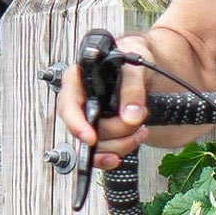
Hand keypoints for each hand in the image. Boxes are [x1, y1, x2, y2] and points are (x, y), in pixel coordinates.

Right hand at [58, 34, 155, 169]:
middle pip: (86, 130)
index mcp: (80, 81)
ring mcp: (92, 120)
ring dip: (122, 143)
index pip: (68, 105)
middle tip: (135, 121)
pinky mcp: (104, 133)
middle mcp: (82, 103)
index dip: (77, 124)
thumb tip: (131, 115)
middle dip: (115, 131)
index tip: (91, 138)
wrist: (147, 72)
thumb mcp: (135, 66)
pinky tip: (133, 141)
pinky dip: (120, 151)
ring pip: (97, 146)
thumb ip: (132, 88)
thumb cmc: (133, 61)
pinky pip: (104, 152)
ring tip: (140, 129)